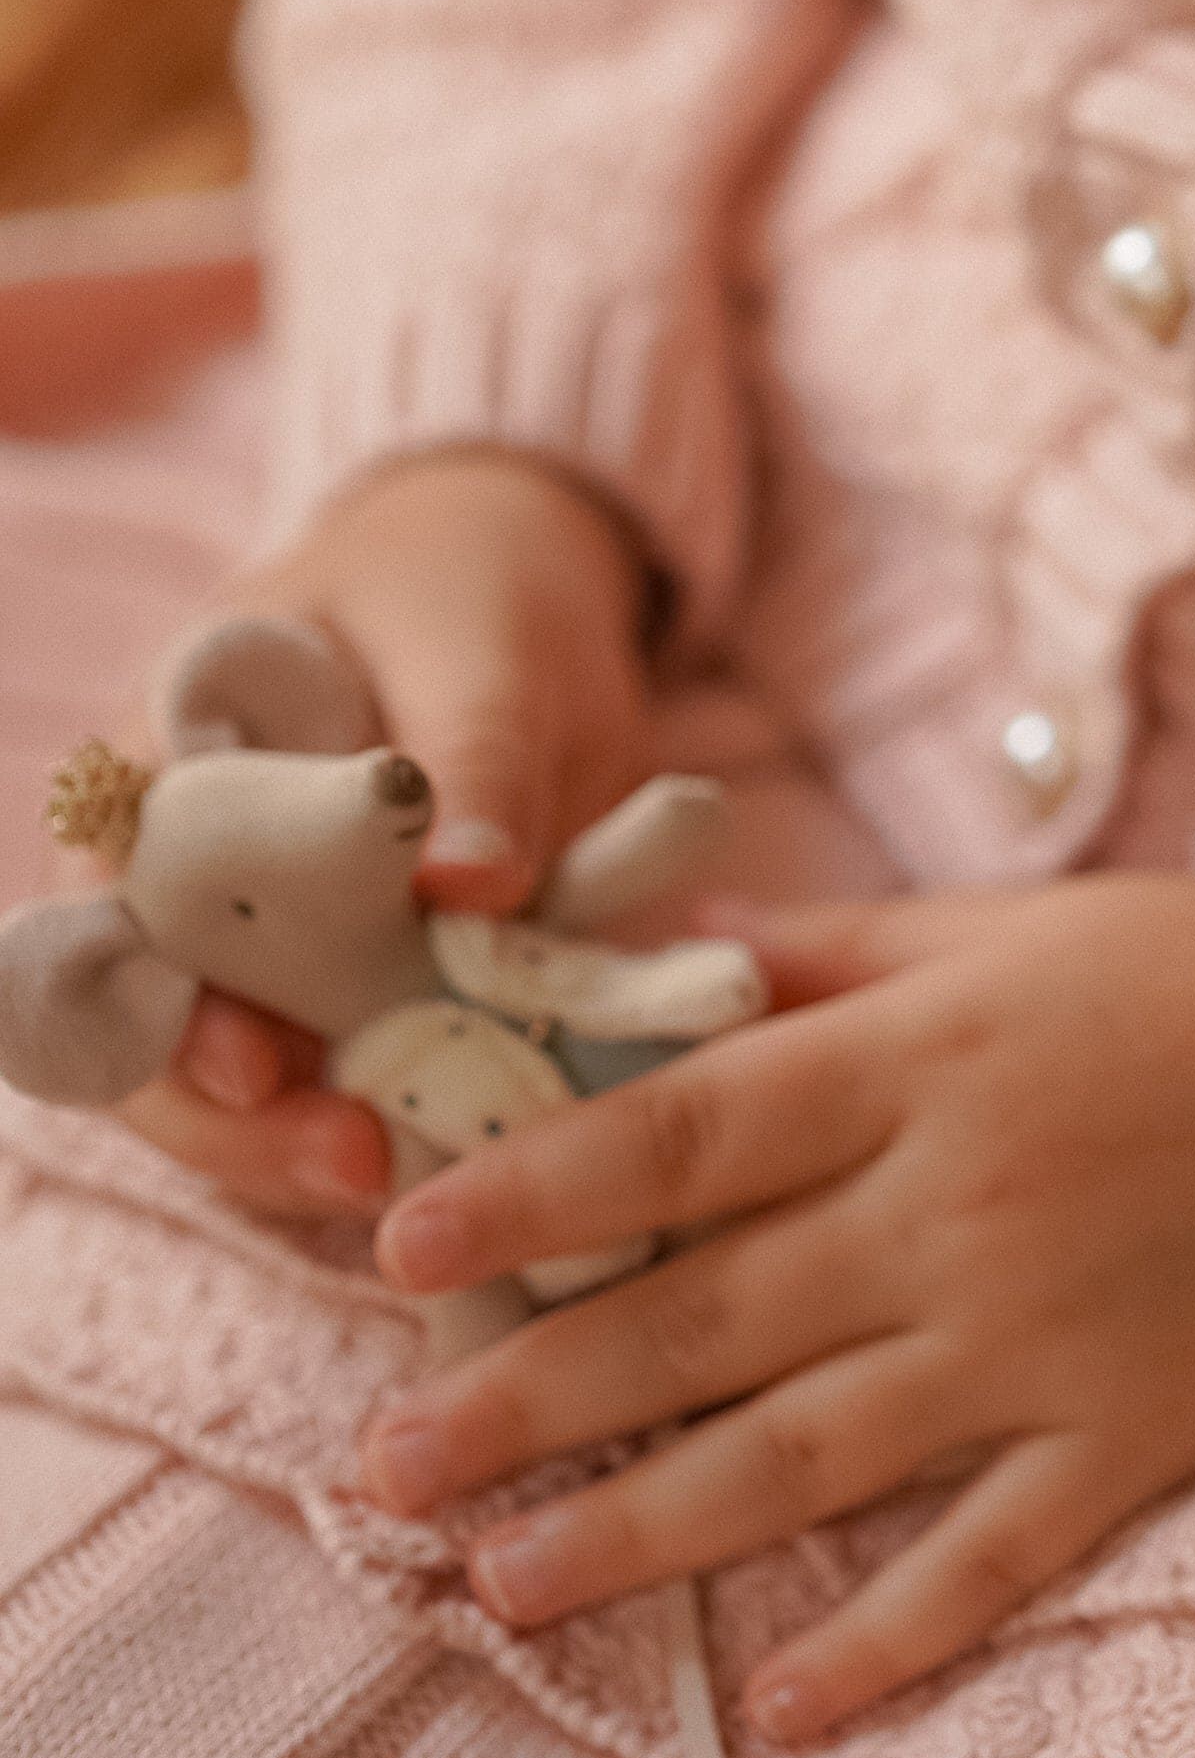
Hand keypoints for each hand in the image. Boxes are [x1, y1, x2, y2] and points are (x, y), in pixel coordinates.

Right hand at [116, 446, 658, 1224]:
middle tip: (358, 1158)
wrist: (526, 581)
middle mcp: (182, 873)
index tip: (248, 1066)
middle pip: (143, 1033)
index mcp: (166, 763)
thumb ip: (473, 754)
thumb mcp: (481, 643)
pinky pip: (347, 1083)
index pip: (105, 909)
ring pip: (235, 1089)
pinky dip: (397, 1124)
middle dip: (234, 1122)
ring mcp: (259, 945)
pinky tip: (466, 1155)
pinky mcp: (350, 994)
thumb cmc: (466, 586)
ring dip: (308, 1150)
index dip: (143, 1005)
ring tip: (417, 1176)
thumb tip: (470, 884)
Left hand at [354, 879, 1194, 1740]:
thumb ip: (846, 959)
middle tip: (376, 1467)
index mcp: (930, 1056)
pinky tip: (774, 1706)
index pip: (681, 1130)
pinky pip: (986, 1559)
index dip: (529, 1192)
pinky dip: (881, 1641)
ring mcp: (1048, 1336)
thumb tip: (667, 969)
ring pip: (801, 1454)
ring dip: (636, 1532)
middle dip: (523, 1398)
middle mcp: (963, 1205)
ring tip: (498, 1590)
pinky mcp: (1135, 1435)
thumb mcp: (1035, 928)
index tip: (397, 1252)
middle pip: (701, 1313)